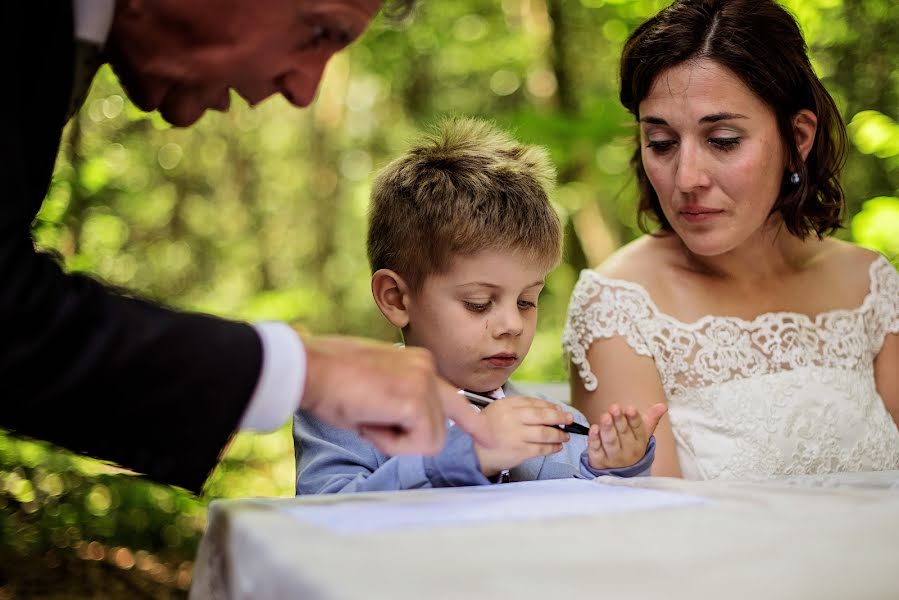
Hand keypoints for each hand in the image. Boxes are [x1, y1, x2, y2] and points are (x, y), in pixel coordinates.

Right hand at [299, 335, 493, 455]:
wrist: (309, 368)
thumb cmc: (329, 380)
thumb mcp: (375, 390)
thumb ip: (400, 404)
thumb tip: (408, 428)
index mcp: (418, 363)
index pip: (454, 397)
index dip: (473, 422)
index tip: (489, 438)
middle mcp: (428, 368)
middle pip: (440, 430)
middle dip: (405, 438)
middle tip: (369, 419)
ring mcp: (424, 382)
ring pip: (430, 441)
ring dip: (395, 440)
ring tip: (367, 415)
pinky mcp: (416, 399)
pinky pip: (416, 444)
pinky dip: (390, 442)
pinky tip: (369, 419)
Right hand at [474, 396, 572, 476]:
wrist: (472, 451)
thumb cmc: (486, 430)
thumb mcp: (497, 410)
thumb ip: (519, 407)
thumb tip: (549, 408)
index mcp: (506, 405)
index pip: (533, 402)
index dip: (549, 405)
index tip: (558, 409)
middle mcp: (512, 418)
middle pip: (543, 415)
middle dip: (560, 417)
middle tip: (569, 419)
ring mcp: (516, 435)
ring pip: (545, 433)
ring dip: (559, 434)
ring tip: (565, 436)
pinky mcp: (519, 451)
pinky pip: (541, 448)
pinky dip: (552, 447)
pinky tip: (557, 447)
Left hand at [587, 403, 666, 469]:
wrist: (620, 472)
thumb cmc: (631, 446)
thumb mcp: (643, 433)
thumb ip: (651, 418)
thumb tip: (663, 406)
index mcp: (640, 442)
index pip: (638, 429)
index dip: (634, 419)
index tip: (630, 408)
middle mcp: (628, 451)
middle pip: (623, 434)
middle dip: (619, 420)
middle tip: (615, 408)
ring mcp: (613, 457)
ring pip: (610, 442)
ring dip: (607, 429)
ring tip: (605, 416)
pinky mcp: (599, 460)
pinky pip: (596, 449)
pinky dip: (594, 439)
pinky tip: (593, 428)